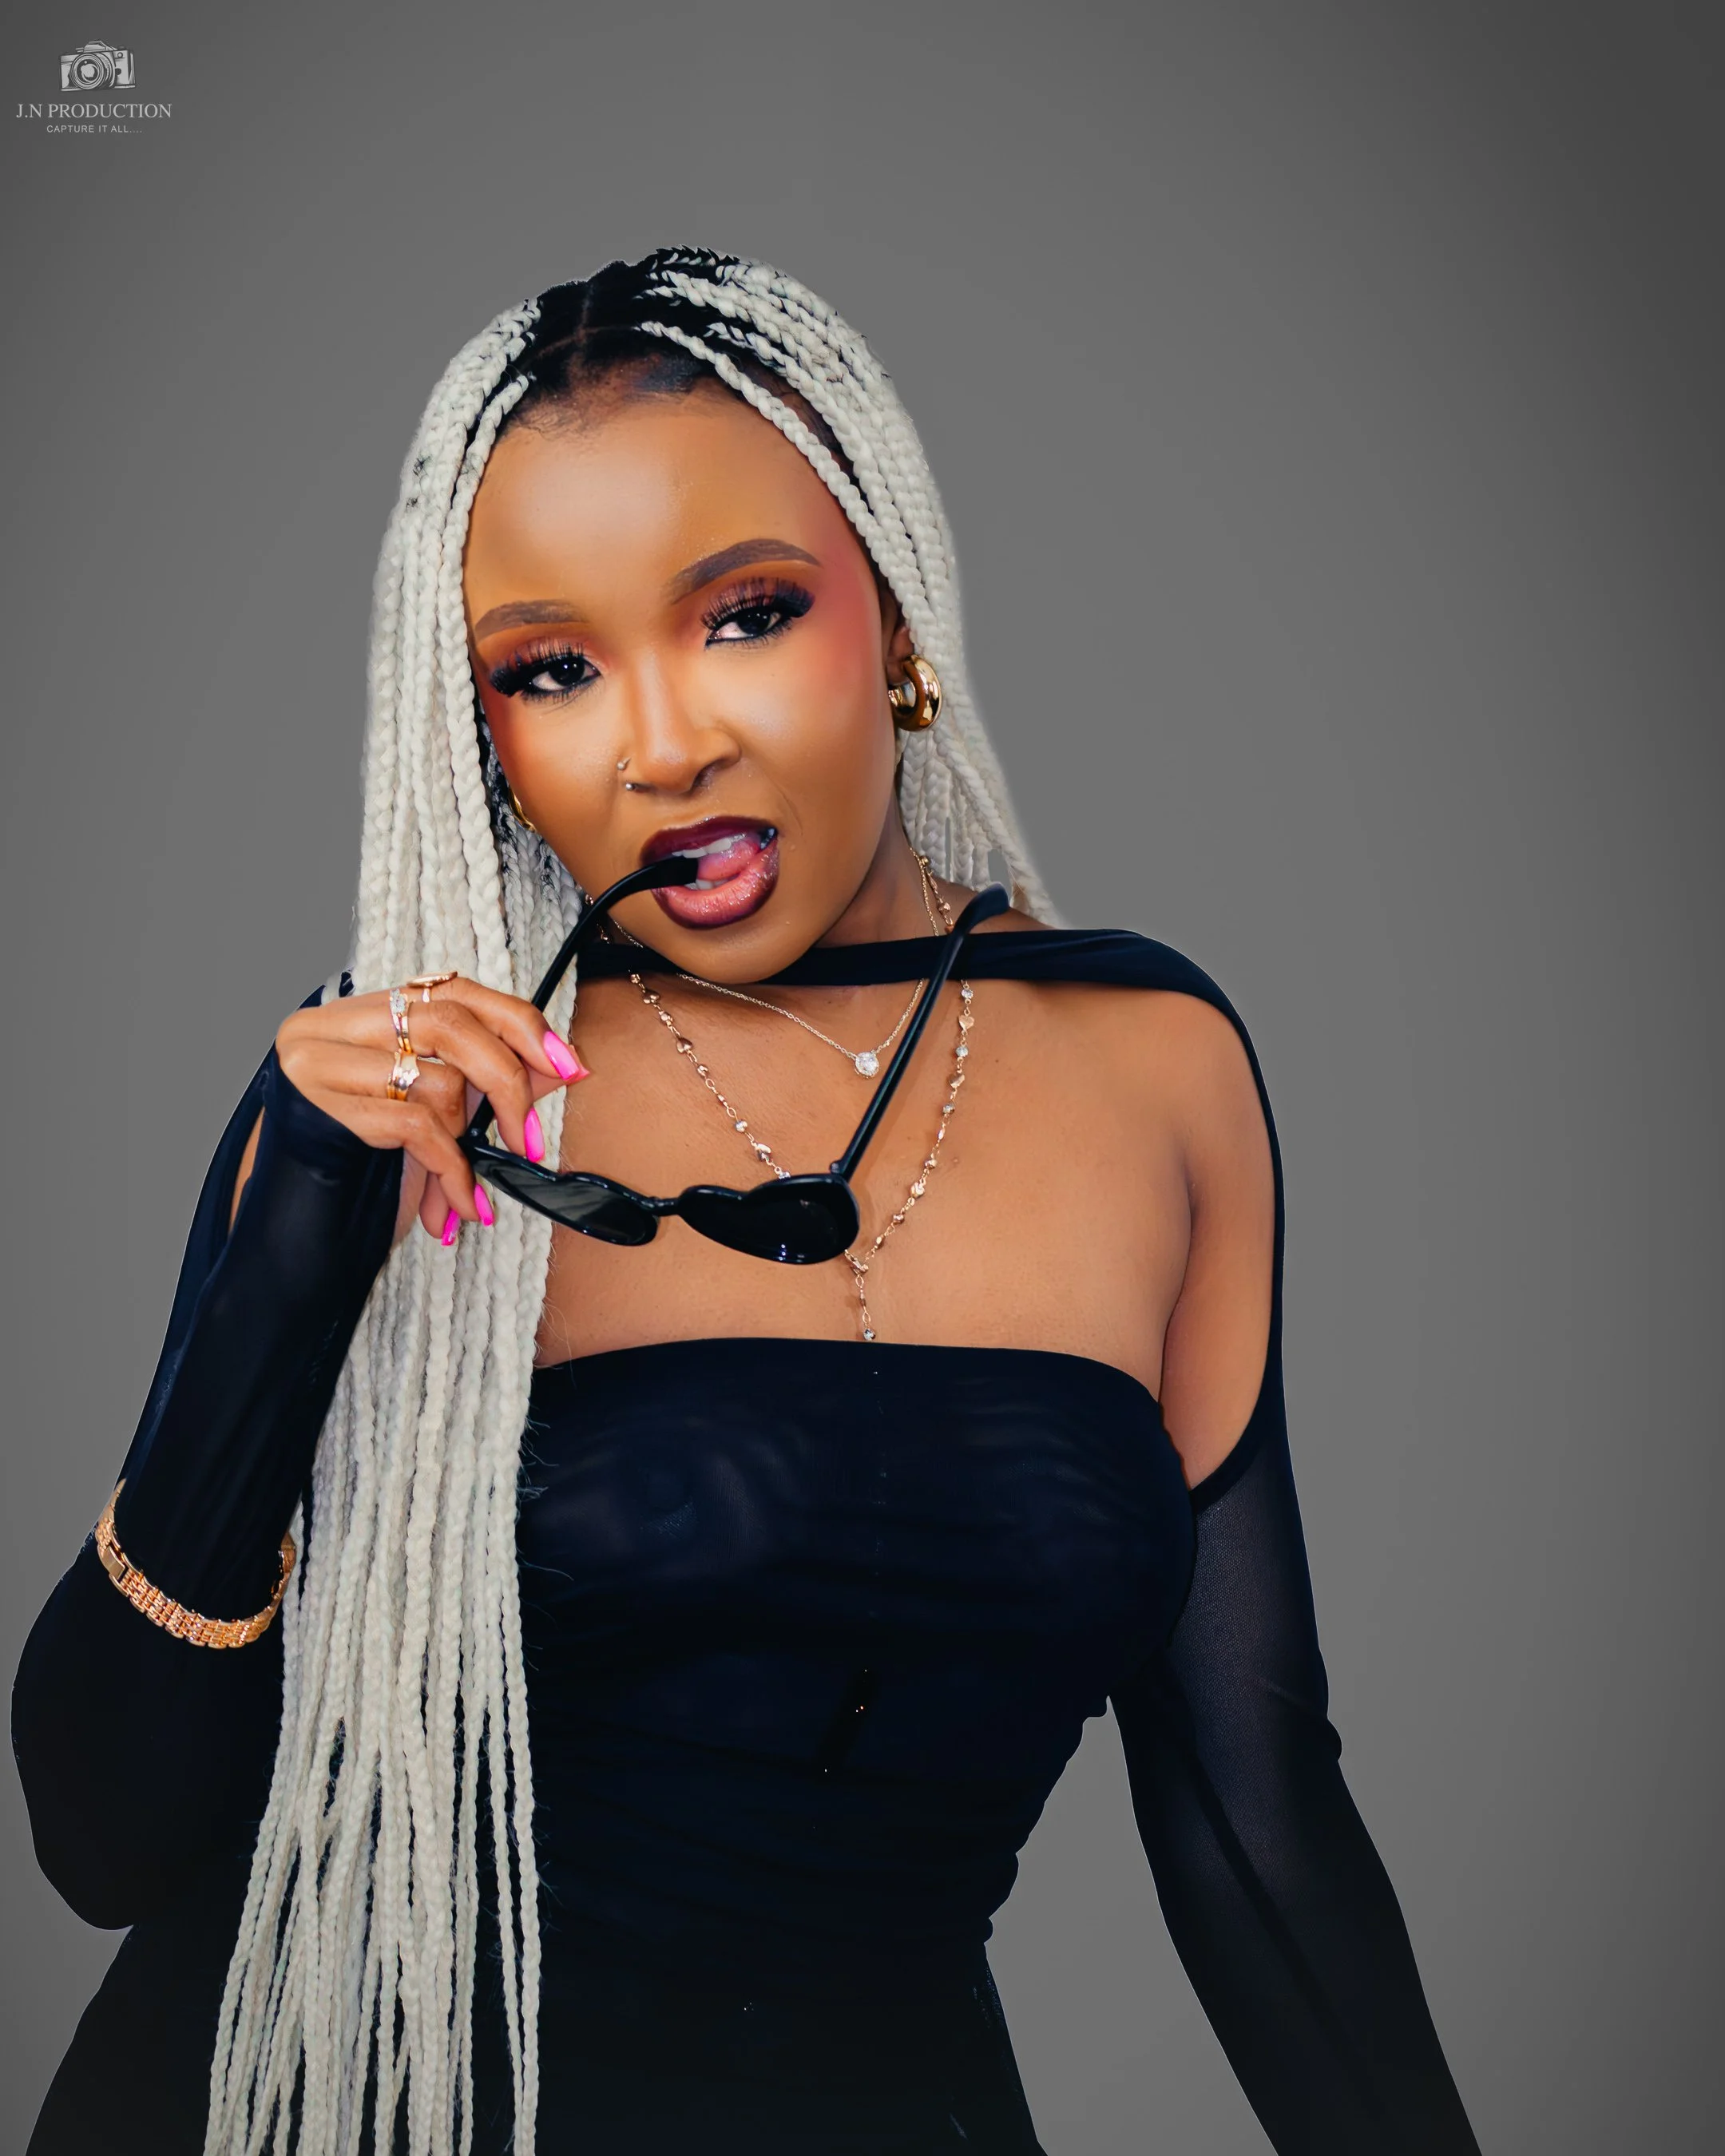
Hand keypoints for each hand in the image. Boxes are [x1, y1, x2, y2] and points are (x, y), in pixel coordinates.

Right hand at [274, 977, 589, 1242]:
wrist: (300, 1220)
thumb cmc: (370, 1160)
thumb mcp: (438, 1113)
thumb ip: (493, 1079)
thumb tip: (565, 1063)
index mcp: (369, 1009)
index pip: (457, 990)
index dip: (520, 1023)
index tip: (568, 1065)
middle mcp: (336, 1022)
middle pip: (452, 1024)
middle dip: (508, 1084)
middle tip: (531, 1140)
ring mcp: (318, 1060)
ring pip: (435, 1081)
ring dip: (467, 1146)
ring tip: (466, 1188)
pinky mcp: (317, 1106)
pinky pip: (416, 1128)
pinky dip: (452, 1172)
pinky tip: (459, 1207)